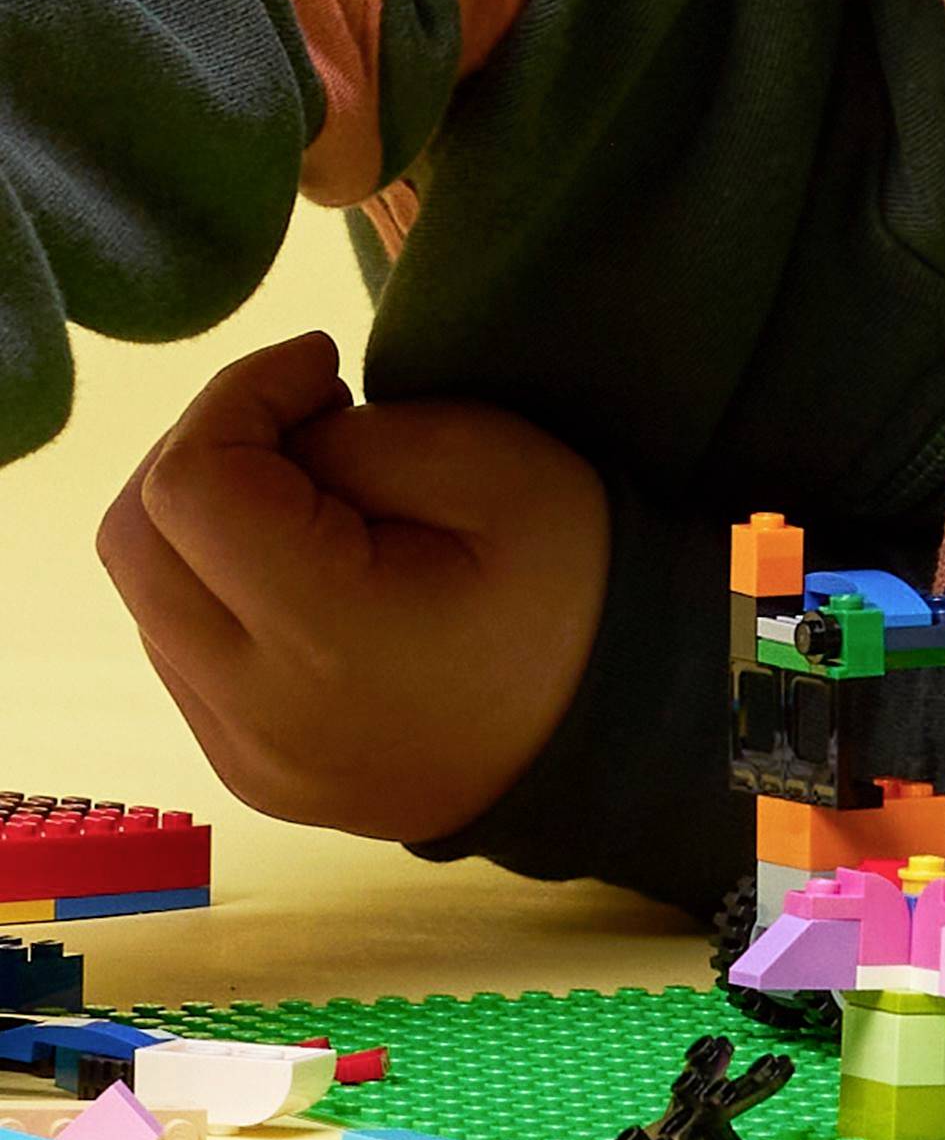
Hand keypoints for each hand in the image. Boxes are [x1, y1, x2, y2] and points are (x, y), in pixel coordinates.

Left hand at [96, 329, 611, 843]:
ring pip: (148, 595)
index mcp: (329, 637)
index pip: (189, 486)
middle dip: (203, 446)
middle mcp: (258, 715)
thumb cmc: (575, 584)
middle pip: (133, 540)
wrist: (616, 732)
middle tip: (305, 418)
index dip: (239, 394)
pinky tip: (315, 565)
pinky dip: (222, 583)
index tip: (323, 369)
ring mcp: (245, 756)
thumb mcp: (496, 467)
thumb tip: (274, 445)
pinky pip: (184, 652)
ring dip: (207, 519)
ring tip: (318, 494)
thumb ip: (359, 442)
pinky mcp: (249, 770)